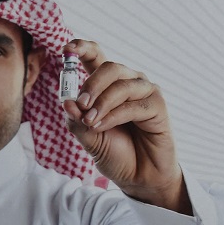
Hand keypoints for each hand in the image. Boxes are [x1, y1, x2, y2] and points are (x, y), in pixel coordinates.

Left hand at [62, 40, 189, 213]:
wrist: (138, 177)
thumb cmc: (115, 153)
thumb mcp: (88, 138)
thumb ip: (76, 120)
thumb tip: (66, 101)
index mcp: (107, 86)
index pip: (96, 57)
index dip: (82, 48)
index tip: (66, 48)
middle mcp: (127, 83)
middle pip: (109, 67)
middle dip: (90, 85)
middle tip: (80, 106)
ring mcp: (144, 92)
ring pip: (120, 84)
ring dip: (101, 103)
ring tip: (91, 122)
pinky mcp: (157, 105)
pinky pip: (133, 104)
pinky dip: (113, 115)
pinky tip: (102, 127)